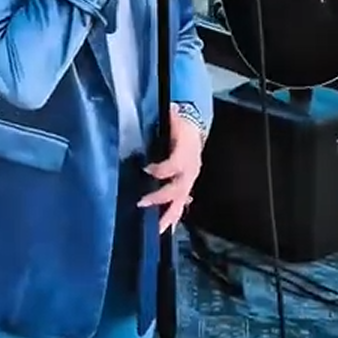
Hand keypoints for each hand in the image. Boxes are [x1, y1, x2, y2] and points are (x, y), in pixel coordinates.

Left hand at [138, 106, 203, 234]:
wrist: (195, 131)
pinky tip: (162, 228)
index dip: (161, 169)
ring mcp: (189, 181)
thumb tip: (172, 107)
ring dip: (169, 216)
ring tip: (157, 229)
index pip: (175, 164)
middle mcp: (190, 170)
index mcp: (187, 153)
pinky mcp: (186, 187)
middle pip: (178, 188)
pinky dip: (172, 217)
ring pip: (181, 202)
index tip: (145, 169)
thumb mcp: (177, 118)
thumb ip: (173, 116)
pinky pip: (180, 204)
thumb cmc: (182, 126)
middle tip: (141, 203)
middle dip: (160, 197)